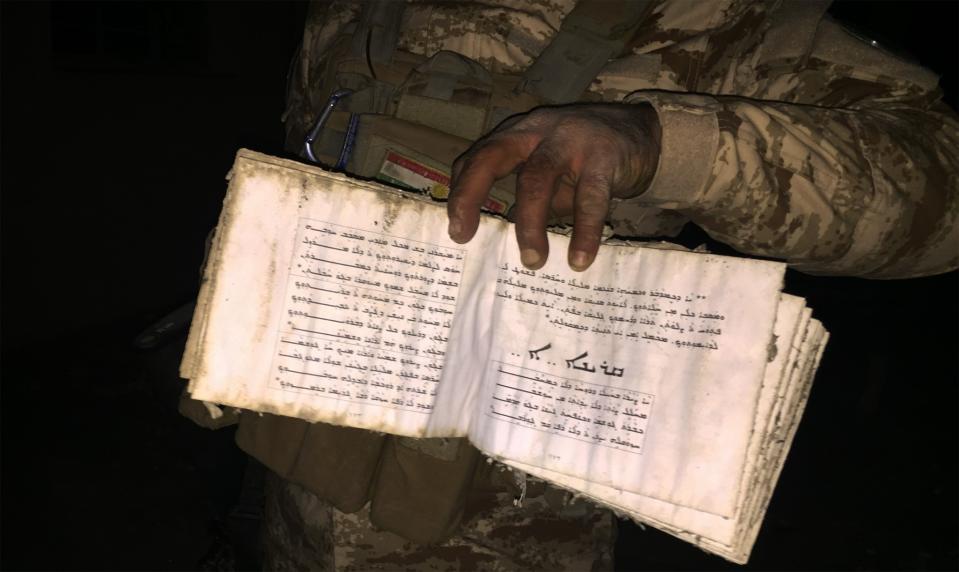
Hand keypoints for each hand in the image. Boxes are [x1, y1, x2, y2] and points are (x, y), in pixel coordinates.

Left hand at [447, 103, 660, 270]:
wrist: (644, 132)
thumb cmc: (586, 157)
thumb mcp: (549, 168)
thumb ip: (528, 195)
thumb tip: (500, 241)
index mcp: (519, 133)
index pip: (478, 156)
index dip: (461, 190)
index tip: (456, 229)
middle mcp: (538, 131)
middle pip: (494, 156)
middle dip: (471, 195)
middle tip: (464, 236)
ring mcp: (570, 140)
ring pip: (538, 179)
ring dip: (530, 224)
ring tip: (532, 261)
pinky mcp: (604, 157)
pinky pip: (590, 198)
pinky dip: (583, 231)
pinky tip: (579, 259)